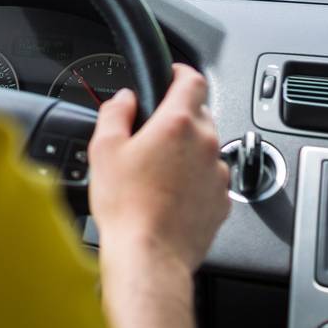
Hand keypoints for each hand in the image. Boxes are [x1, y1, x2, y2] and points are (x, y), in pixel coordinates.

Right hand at [87, 64, 229, 277]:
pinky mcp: (223, 201)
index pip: (193, 80)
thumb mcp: (104, 149)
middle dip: (178, 117)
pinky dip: (195, 180)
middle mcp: (205, 144)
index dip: (181, 72)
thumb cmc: (126, 206)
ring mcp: (218, 174)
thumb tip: (124, 99)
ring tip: (158, 172)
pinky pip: (211, 179)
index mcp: (177, 124)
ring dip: (188, 151)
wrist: (149, 256)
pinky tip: (170, 195)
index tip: (172, 74)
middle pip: (199, 114)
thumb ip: (115, 113)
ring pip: (206, 148)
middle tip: (151, 134)